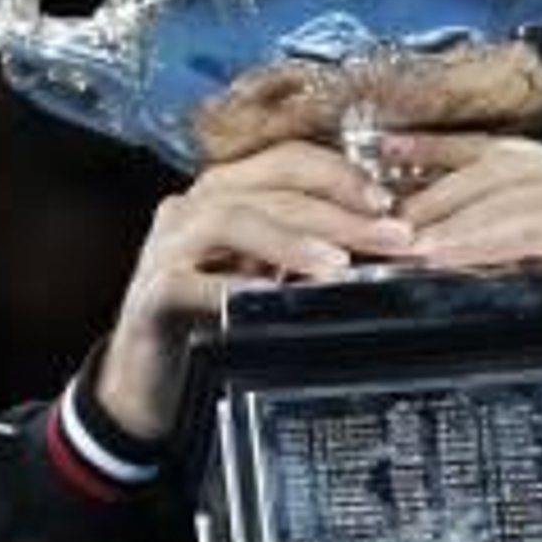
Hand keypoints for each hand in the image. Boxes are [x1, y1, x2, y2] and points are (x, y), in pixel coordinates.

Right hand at [96, 140, 416, 439]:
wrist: (154, 381)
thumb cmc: (222, 318)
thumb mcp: (273, 274)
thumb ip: (314, 249)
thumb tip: (388, 240)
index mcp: (226, 192)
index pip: (289, 160)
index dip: (341, 176)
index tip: (387, 205)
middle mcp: (194, 207)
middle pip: (273, 191)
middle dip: (339, 214)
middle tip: (391, 238)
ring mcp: (167, 247)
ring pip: (232, 220)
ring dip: (291, 240)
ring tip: (338, 264)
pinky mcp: (150, 294)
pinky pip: (190, 281)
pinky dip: (234, 287)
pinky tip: (272, 298)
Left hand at [388, 133, 541, 389]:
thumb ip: (512, 248)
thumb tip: (433, 245)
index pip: (495, 151)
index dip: (433, 150)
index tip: (375, 154)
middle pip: (497, 166)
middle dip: (433, 192)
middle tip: (382, 223)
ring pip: (514, 190)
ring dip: (453, 218)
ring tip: (406, 242)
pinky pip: (540, 224)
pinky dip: (491, 239)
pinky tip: (454, 254)